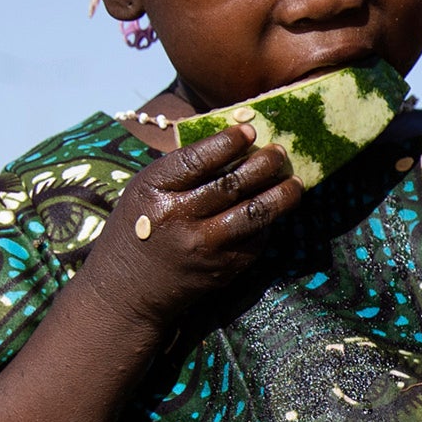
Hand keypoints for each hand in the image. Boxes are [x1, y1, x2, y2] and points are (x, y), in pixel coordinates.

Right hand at [81, 125, 301, 328]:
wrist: (127, 290)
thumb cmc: (139, 228)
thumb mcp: (146, 191)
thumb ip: (182, 169)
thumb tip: (234, 141)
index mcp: (153, 191)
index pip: (196, 160)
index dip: (227, 143)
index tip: (249, 131)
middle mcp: (178, 219)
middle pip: (232, 184)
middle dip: (264, 164)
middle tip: (279, 152)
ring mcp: (203, 247)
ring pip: (254, 214)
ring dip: (282, 195)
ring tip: (294, 182)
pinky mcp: (223, 269)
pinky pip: (255, 240)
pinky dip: (268, 222)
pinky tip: (274, 210)